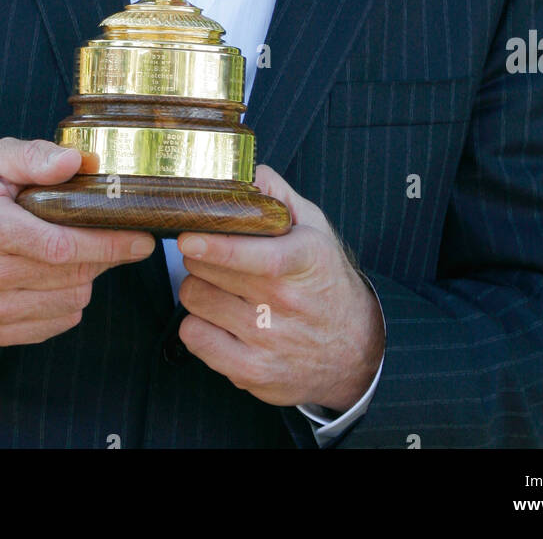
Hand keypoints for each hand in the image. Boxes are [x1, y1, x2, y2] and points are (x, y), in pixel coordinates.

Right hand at [0, 138, 154, 345]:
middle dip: (104, 256)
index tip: (141, 239)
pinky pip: (56, 323)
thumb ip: (36, 157)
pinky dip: (69, 302)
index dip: (107, 244)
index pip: (60, 245)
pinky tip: (60, 277)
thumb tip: (75, 161)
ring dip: (86, 278)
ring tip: (79, 253)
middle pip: (70, 274)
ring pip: (70, 302)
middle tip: (117, 238)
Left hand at [176, 166, 384, 410]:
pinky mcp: (251, 372)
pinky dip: (195, 324)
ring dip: (198, 286)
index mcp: (305, 261)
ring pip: (196, 299)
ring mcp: (267, 341)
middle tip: (211, 253)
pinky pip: (194, 338)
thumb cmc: (325, 280)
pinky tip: (215, 317)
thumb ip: (279, 195)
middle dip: (201, 254)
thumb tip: (247, 171)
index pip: (259, 257)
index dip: (219, 247)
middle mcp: (286, 303)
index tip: (190, 237)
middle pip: (211, 270)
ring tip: (219, 286)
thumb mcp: (315, 229)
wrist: (352, 348)